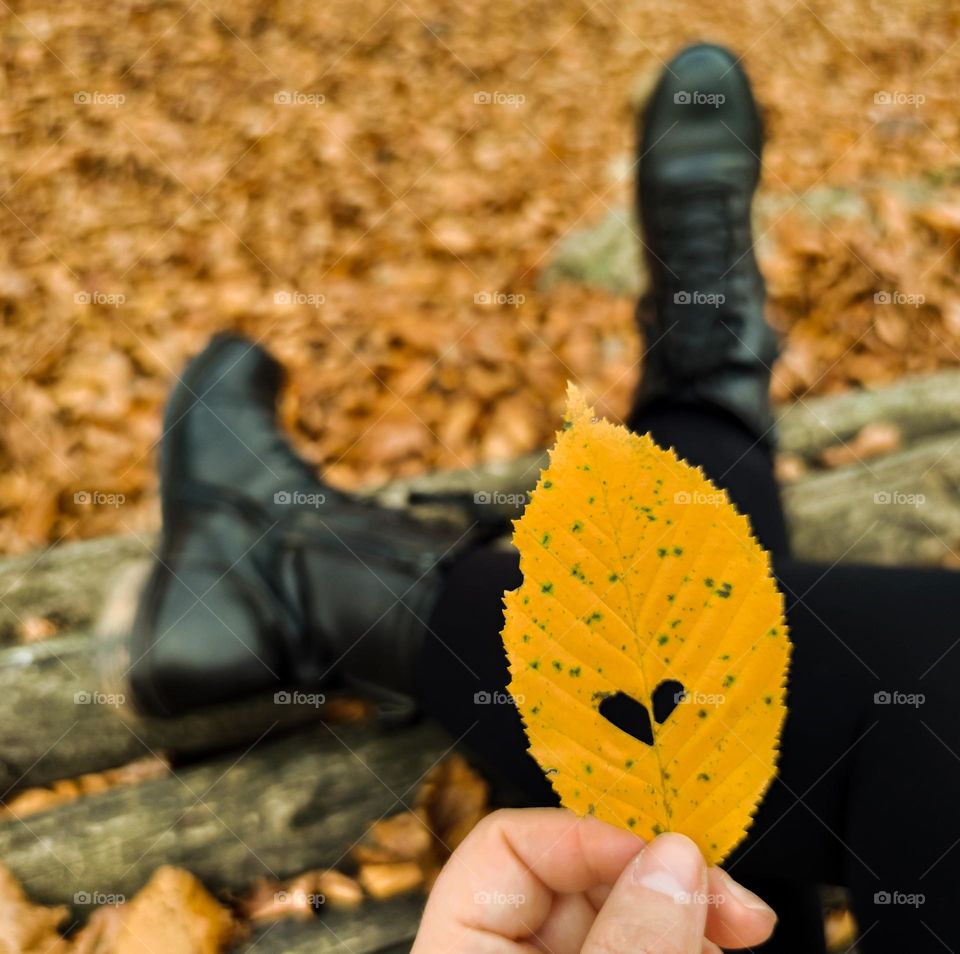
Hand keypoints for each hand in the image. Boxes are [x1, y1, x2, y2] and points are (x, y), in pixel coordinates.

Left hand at [412, 807, 776, 952]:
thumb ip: (630, 943)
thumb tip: (677, 859)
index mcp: (461, 951)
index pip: (506, 846)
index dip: (588, 835)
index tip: (666, 851)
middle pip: (578, 877)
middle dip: (661, 875)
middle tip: (735, 899)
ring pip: (621, 914)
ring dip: (687, 911)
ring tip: (741, 927)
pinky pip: (640, 948)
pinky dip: (682, 942)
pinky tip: (720, 944)